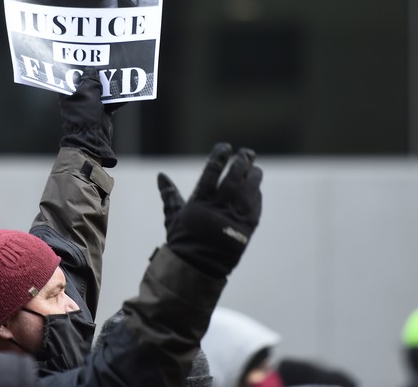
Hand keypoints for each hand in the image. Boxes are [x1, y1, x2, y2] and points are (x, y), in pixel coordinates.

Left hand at [59, 68, 119, 167]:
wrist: (93, 138)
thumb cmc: (84, 115)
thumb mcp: (87, 92)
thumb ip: (90, 78)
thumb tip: (92, 69)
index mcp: (67, 93)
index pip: (70, 74)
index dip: (78, 65)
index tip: (87, 56)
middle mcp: (76, 98)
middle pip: (87, 80)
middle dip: (96, 73)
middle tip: (104, 62)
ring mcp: (88, 105)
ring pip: (98, 89)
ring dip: (106, 83)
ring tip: (115, 72)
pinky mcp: (99, 111)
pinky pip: (107, 99)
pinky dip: (114, 95)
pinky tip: (122, 88)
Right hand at [161, 142, 262, 278]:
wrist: (197, 269)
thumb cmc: (183, 241)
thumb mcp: (173, 217)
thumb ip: (169, 195)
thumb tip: (160, 175)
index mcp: (199, 203)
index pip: (212, 172)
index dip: (220, 156)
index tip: (226, 148)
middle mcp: (218, 208)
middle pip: (234, 177)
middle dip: (242, 162)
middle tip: (246, 153)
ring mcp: (234, 219)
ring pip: (249, 190)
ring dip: (253, 176)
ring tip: (255, 168)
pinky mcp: (246, 229)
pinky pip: (255, 207)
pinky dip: (256, 195)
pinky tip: (256, 188)